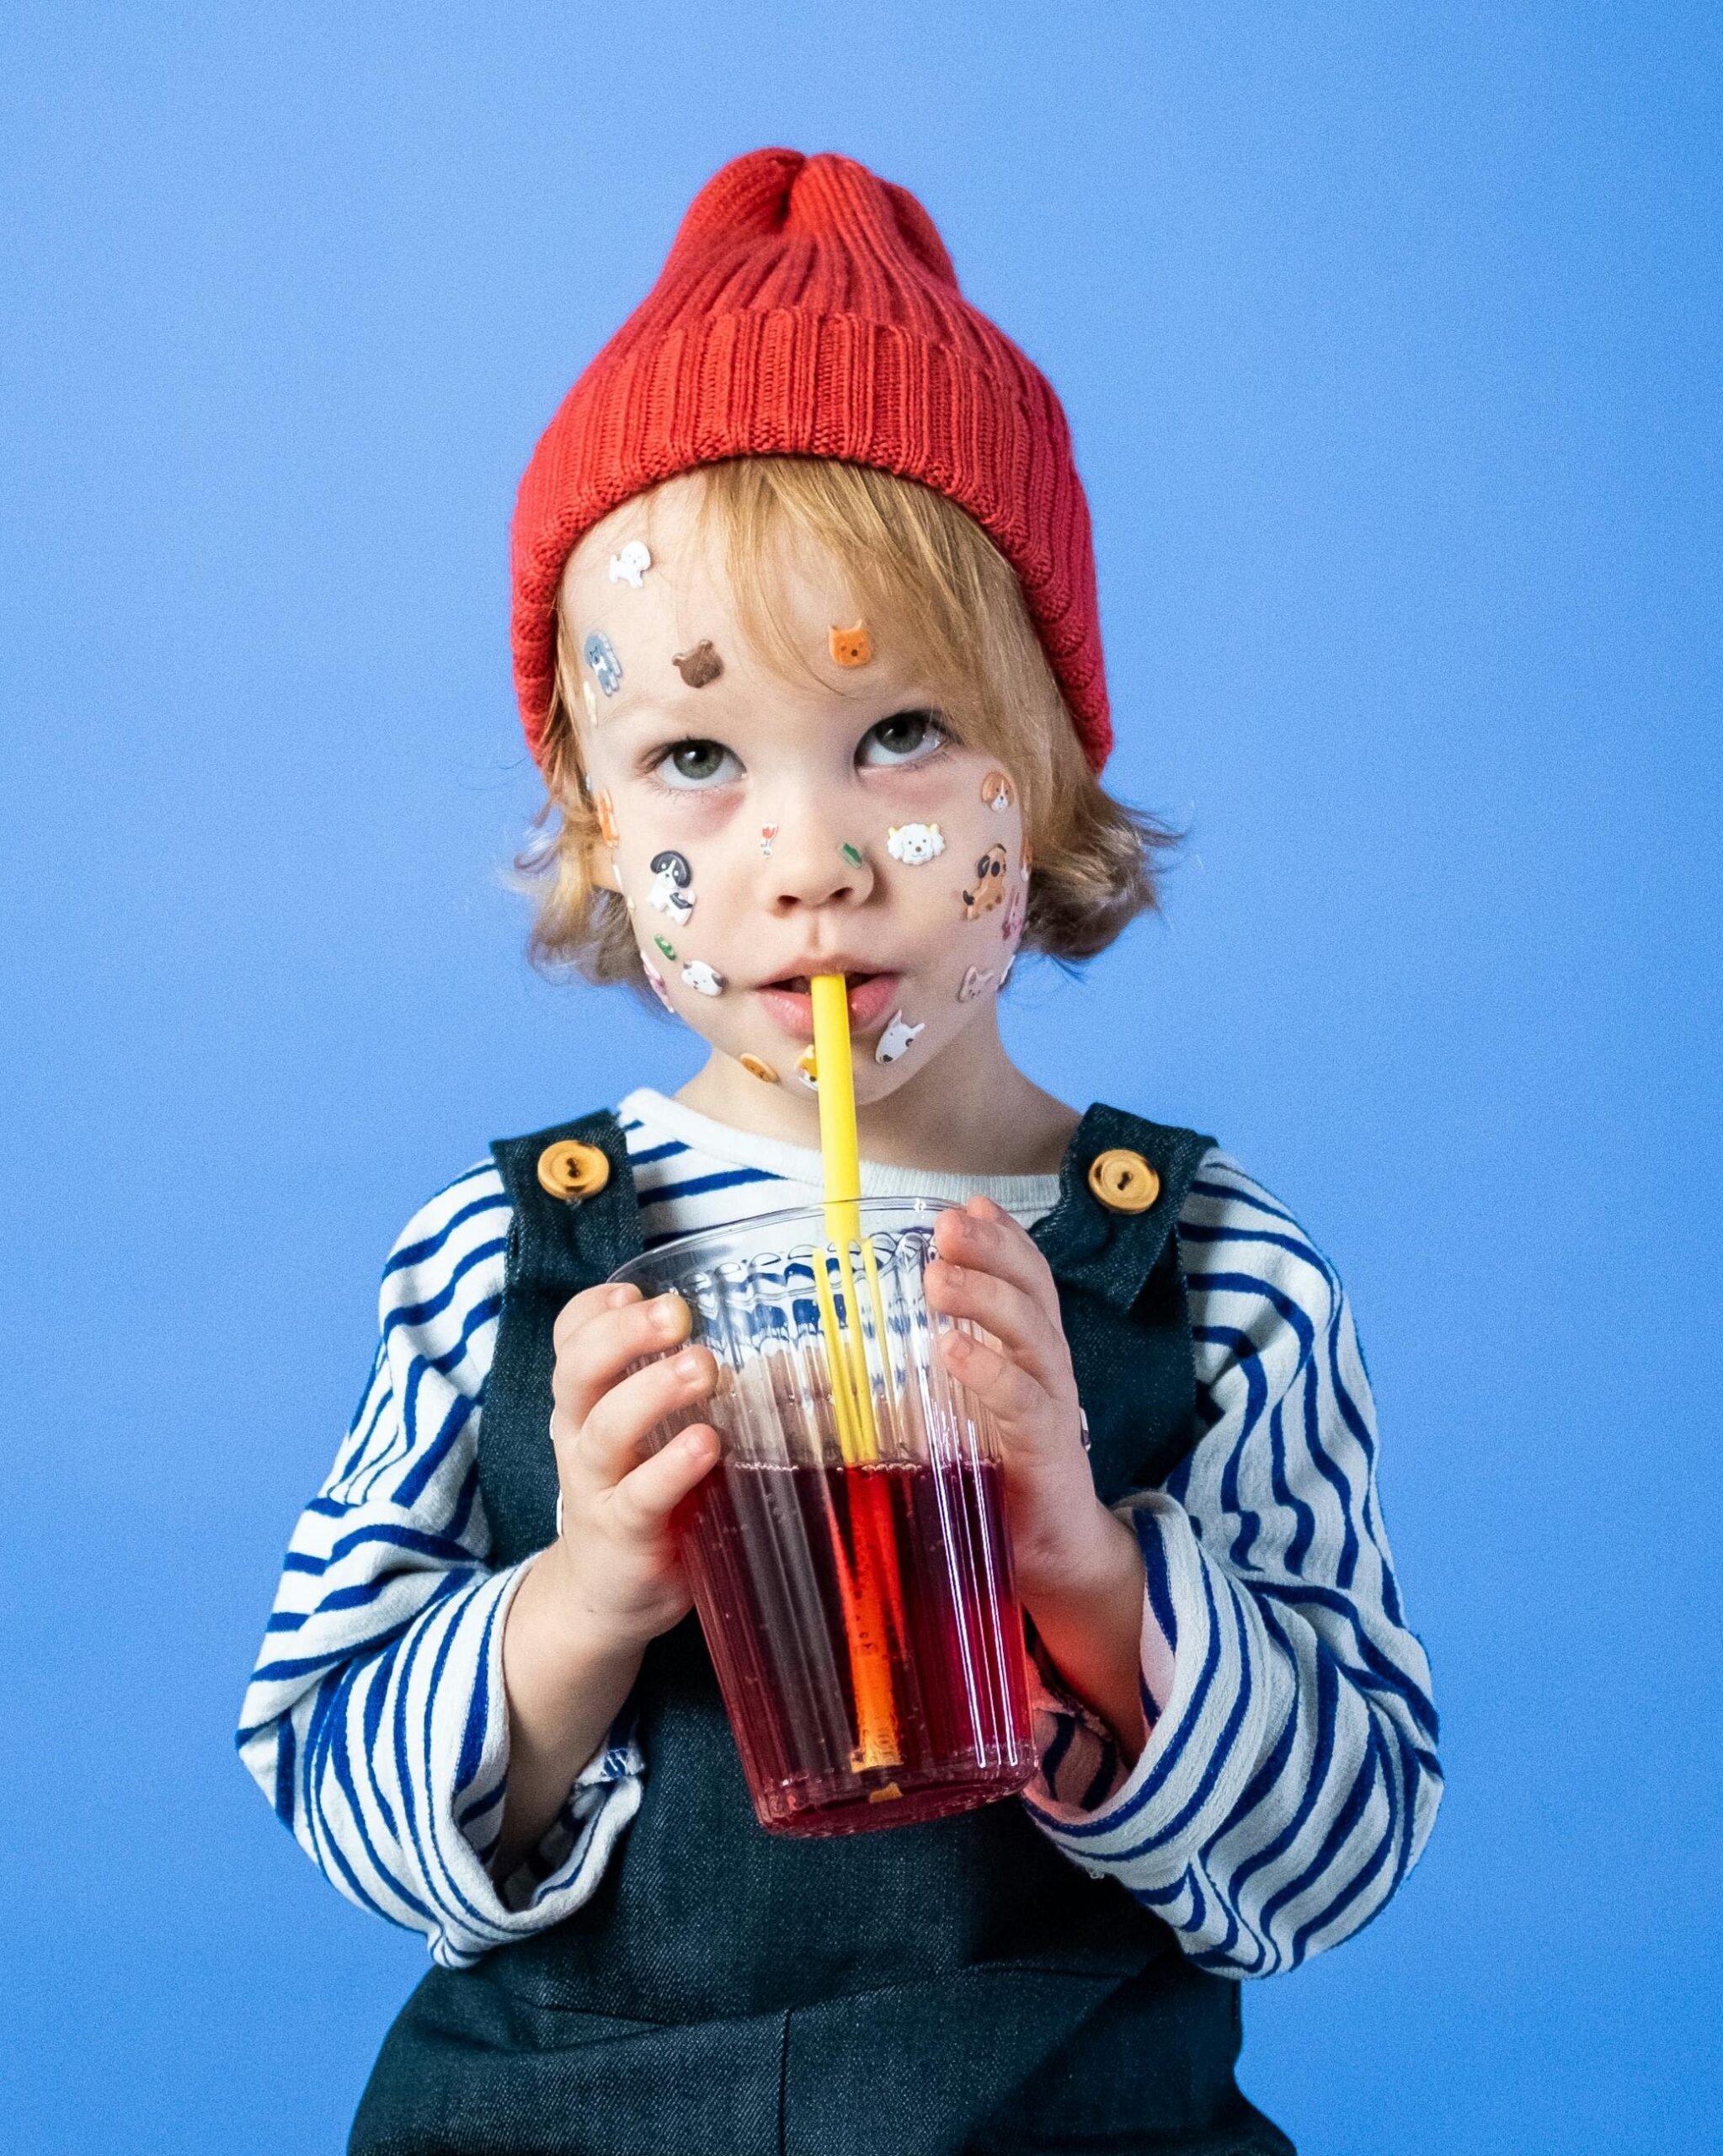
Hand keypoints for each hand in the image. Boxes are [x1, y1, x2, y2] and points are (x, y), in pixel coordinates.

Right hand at [538, 1280, 721, 1655]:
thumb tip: (790, 1357)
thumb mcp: (658, 1438)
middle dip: (623, 1334)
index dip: (595, 1310)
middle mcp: (580, 1436)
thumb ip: (705, 1396)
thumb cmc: (643, 1496)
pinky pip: (640, 1496)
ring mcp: (597, 1487)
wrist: (605, 1595)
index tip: (637, 1292)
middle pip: (578, 1371)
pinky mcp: (623, 1534)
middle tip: (676, 1315)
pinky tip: (704, 1444)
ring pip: (604, 1429)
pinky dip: (670, 1468)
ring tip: (701, 1369)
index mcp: (588, 1401)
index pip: (570, 1339)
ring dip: (651, 1393)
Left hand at [924, 1197, 1115, 1604]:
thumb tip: (871, 1331)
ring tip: (940, 1278)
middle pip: (1033, 1293)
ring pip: (1033, 1336)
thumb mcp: (963, 1409)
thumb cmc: (1002, 1476)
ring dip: (987, 1299)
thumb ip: (936, 1367)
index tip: (968, 1204)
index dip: (1003, 1238)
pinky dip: (990, 1373)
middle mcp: (1048, 1370)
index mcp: (1030, 1353)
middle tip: (948, 1225)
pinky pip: (1023, 1403)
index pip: (1027, 1279)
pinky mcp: (1046, 1453)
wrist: (1058, 1555)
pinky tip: (954, 1350)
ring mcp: (1052, 1409)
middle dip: (994, 1251)